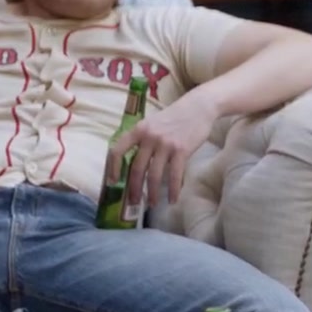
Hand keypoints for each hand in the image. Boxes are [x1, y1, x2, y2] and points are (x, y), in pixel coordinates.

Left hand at [111, 92, 219, 208]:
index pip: (117, 150)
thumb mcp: (153, 123)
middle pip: (136, 168)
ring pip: (153, 175)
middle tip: (133, 203)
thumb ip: (142, 139)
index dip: (112, 168)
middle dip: (133, 189)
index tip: (112, 182)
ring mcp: (165, 144)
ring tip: (152, 204)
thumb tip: (132, 163)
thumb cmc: (175, 117)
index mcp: (139, 130)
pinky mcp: (181, 150)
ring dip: (152, 193)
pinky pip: (174, 175)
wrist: (199, 107)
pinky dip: (172, 190)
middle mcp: (149, 137)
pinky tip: (172, 199)